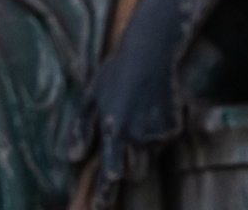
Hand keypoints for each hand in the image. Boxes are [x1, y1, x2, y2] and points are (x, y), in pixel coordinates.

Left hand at [70, 36, 179, 208]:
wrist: (151, 53)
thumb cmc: (116, 73)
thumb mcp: (91, 96)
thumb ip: (81, 129)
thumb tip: (74, 158)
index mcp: (114, 130)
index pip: (110, 174)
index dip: (104, 195)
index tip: (98, 209)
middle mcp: (137, 136)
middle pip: (133, 175)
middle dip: (126, 169)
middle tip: (123, 147)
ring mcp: (158, 134)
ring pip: (149, 161)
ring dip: (141, 154)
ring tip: (136, 122)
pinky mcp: (174, 129)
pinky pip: (162, 145)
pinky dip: (156, 136)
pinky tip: (150, 112)